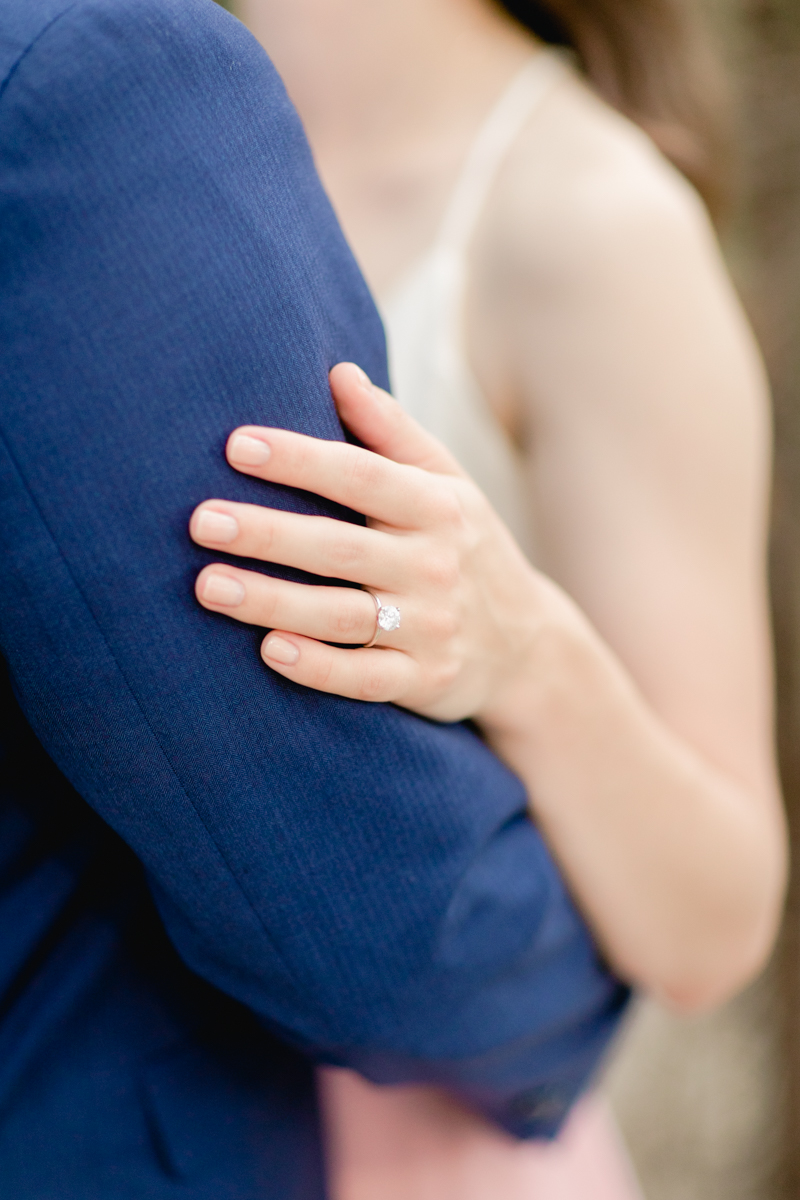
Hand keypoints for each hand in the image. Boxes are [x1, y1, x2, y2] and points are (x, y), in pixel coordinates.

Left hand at [190, 364, 566, 723]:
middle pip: (340, 548)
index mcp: (437, 508)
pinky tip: (269, 650)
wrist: (528, 646)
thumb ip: (392, 432)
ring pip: (341, 615)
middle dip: (269, 534)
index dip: (300, 460)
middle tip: (201, 521)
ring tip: (208, 586)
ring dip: (273, 602)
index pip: (362, 476)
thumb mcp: (448, 484)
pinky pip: (364, 678)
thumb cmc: (466, 548)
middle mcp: (434, 566)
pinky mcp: (422, 681)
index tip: (236, 445)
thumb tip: (338, 371)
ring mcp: (429, 628)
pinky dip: (318, 668)